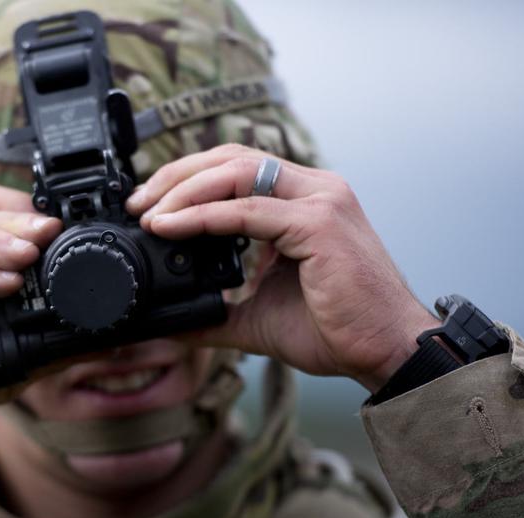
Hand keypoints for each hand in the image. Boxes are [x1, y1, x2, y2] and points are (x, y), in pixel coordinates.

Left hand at [126, 144, 438, 392]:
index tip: (149, 207)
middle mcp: (314, 189)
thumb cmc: (335, 329)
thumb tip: (173, 320)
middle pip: (232, 158)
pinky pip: (249, 211)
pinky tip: (172, 227)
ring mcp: (320, 201)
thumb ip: (218, 308)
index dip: (188, 179)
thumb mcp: (258, 315)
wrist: (384, 354)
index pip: (237, 168)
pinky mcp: (320, 224)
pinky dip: (204, 217)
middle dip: (177, 176)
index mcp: (303, 200)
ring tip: (150, 214)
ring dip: (184, 190)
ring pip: (238, 173)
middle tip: (138, 204)